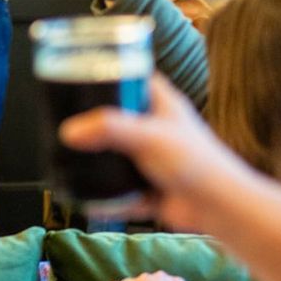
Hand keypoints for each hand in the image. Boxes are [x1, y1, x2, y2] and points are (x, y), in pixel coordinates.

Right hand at [61, 76, 271, 235]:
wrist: (217, 209)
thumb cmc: (195, 163)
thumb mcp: (149, 136)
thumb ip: (109, 130)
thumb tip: (69, 131)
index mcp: (161, 103)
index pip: (132, 76)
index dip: (108, 71)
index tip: (78, 71)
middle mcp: (155, 127)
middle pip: (116, 116)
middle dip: (92, 120)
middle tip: (63, 116)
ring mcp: (150, 157)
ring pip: (115, 152)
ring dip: (95, 157)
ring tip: (65, 153)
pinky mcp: (148, 185)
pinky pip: (118, 187)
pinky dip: (103, 193)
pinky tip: (82, 194)